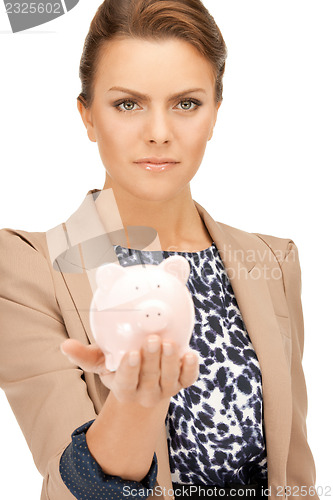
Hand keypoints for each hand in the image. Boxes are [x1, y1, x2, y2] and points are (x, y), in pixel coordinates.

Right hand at [60, 335, 199, 407]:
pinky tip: (191, 354)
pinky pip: (188, 378)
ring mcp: (166, 389)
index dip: (130, 370)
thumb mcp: (101, 363)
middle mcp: (146, 392)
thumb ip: (84, 355)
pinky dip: (191, 368)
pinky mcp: (181, 382)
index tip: (131, 354)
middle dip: (152, 359)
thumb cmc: (119, 367)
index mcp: (125, 388)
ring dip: (171, 361)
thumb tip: (65, 345)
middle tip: (152, 340)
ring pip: (170, 378)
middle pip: (150, 378)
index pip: (127, 382)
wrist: (144, 382)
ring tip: (169, 343)